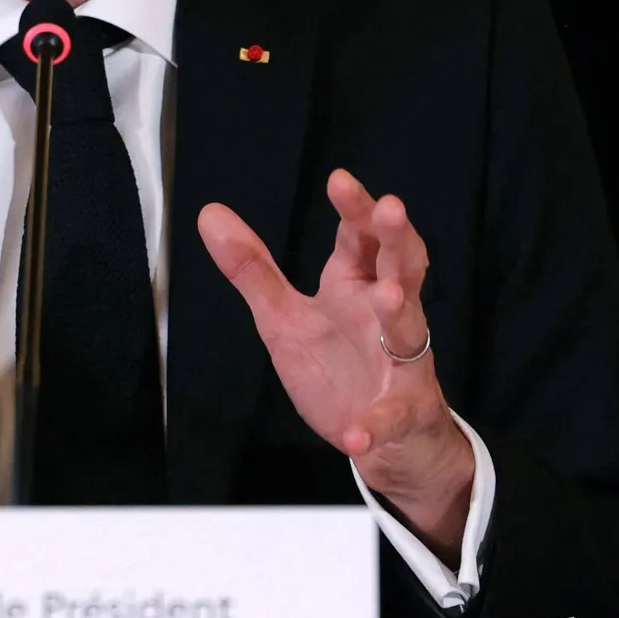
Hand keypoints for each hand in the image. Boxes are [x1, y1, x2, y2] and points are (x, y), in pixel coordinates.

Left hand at [198, 169, 473, 557]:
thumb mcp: (283, 316)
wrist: (383, 438)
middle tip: (391, 208)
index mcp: (355, 286)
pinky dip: (376, 424)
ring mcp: (401, 363)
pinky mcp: (403, 412)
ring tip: (390, 296)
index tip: (339, 179)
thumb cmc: (337, 363)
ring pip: (408, 329)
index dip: (355, 208)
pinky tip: (356, 433)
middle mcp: (386, 315)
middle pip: (401, 265)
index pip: (359, 237)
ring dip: (400, 313)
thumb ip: (252, 269)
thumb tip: (209, 213)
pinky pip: (393, 416)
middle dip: (397, 238)